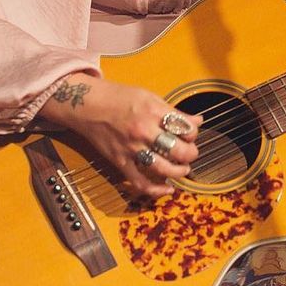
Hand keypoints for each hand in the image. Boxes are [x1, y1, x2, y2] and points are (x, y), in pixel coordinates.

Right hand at [38, 73, 203, 198]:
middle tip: (191, 153)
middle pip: (177, 149)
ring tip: (183, 168)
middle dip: (190, 154)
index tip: (191, 134)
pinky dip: (156, 189)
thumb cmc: (118, 97)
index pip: (184, 128)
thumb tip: (197, 120)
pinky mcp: (120, 161)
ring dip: (179, 171)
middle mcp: (143, 130)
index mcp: (153, 111)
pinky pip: (140, 181)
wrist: (87, 104)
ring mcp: (131, 148)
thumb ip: (172, 111)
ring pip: (163, 168)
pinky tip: (168, 189)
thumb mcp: (149, 96)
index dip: (193, 133)